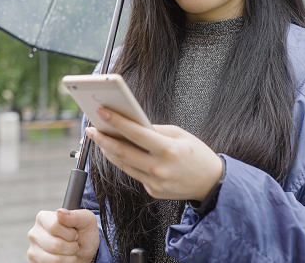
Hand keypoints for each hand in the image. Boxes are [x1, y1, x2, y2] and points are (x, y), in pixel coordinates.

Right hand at [27, 209, 99, 262]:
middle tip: (73, 243)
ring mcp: (33, 248)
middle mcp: (35, 232)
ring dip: (69, 257)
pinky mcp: (35, 261)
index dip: (70, 233)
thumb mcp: (86, 220)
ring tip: (70, 251)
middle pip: (55, 245)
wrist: (84, 251)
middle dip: (71, 247)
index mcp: (44, 217)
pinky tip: (64, 257)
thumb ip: (75, 215)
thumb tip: (60, 212)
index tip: (75, 233)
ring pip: (54, 258)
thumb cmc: (84, 233)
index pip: (54, 226)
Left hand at [85, 107, 222, 200]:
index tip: (102, 113)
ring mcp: (155, 183)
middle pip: (123, 152)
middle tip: (91, 129)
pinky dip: (124, 162)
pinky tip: (116, 152)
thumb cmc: (198, 155)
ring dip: (109, 151)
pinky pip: (134, 174)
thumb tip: (133, 125)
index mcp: (168, 150)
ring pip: (124, 165)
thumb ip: (156, 130)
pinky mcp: (152, 191)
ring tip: (99, 139)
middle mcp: (159, 168)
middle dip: (104, 139)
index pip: (136, 134)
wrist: (212, 184)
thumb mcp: (181, 135)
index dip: (117, 122)